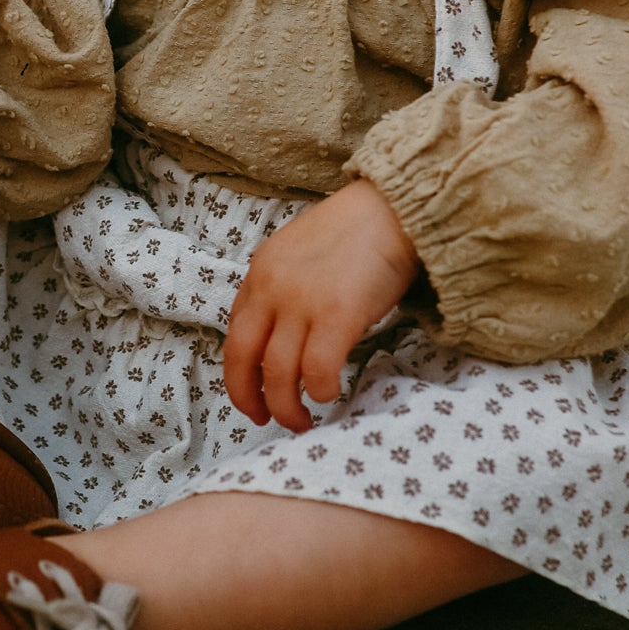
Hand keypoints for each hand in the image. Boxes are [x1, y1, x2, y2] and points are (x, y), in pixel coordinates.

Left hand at [222, 178, 419, 433]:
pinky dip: (321, 390)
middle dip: (249, 398)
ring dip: (287, 407)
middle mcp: (272, 289)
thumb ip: (282, 289)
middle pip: (244, 359)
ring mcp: (303, 303)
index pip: (235, 335)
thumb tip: (282, 335)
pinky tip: (330, 393)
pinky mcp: (337, 315)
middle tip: (266, 420)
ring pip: (279, 374)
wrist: (393, 209)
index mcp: (259, 273)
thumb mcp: (298, 253)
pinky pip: (318, 370)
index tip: (250, 396)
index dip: (239, 375)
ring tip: (302, 420)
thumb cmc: (355, 232)